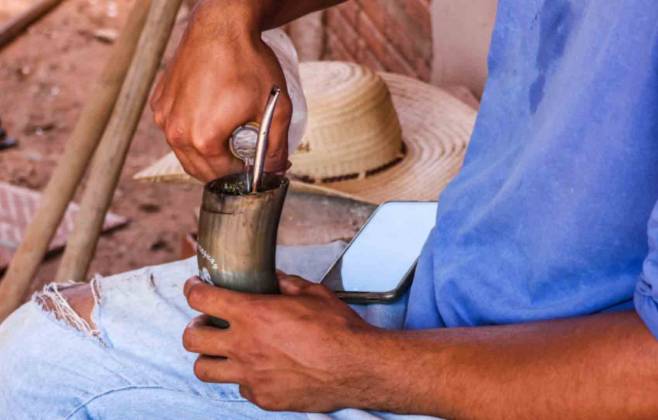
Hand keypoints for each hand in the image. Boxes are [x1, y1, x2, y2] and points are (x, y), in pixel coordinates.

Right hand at [150, 0, 291, 181]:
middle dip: (224, 168)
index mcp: (204, 139)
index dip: (244, 174)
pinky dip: (191, 132)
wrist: (222, 26)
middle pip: (201, 170)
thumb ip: (276, 147)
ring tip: (228, 135)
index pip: (224, 176)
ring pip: (185, 153)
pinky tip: (210, 116)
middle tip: (243, 154)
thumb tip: (274, 170)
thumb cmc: (248, 63)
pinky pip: (174, 130)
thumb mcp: (276, 109)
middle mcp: (176, 132)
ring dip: (206, 153)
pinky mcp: (159, 102)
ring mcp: (164, 116)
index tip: (257, 165)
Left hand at [182, 274, 381, 411]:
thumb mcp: (312, 293)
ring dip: (209, 356)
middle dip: (194, 326)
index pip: (201, 299)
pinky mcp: (262, 397)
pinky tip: (258, 368)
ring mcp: (250, 375)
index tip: (196, 287)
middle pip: (192, 337)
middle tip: (208, 322)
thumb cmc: (338, 329)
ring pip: (203, 369)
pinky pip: (239, 387)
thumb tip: (275, 279)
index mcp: (253, 314)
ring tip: (224, 350)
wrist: (357, 367)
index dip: (193, 289)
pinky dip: (242, 377)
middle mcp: (244, 346)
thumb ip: (286, 284)